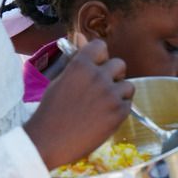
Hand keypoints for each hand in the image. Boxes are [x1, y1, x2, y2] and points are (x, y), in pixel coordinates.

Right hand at [28, 39, 131, 168]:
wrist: (49, 141)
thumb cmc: (51, 111)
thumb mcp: (60, 80)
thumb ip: (75, 60)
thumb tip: (81, 36)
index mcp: (80, 65)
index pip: (101, 46)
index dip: (100, 58)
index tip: (95, 68)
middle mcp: (97, 76)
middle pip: (120, 64)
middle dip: (113, 75)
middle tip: (102, 89)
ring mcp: (110, 94)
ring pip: (128, 85)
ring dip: (119, 93)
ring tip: (104, 105)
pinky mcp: (119, 113)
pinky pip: (128, 104)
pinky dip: (119, 110)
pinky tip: (104, 117)